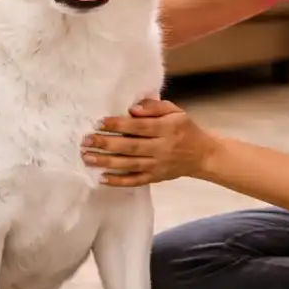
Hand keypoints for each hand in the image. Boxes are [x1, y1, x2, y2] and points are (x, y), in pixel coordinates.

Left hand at [82, 99, 221, 186]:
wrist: (202, 155)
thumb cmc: (185, 129)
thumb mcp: (175, 111)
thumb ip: (154, 107)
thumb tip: (132, 109)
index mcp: (168, 129)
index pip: (139, 127)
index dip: (119, 125)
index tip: (99, 122)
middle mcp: (162, 148)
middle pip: (130, 147)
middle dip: (106, 144)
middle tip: (86, 140)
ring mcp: (158, 165)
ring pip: (129, 165)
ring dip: (106, 162)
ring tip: (87, 157)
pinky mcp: (155, 178)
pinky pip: (135, 181)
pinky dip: (118, 181)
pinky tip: (101, 177)